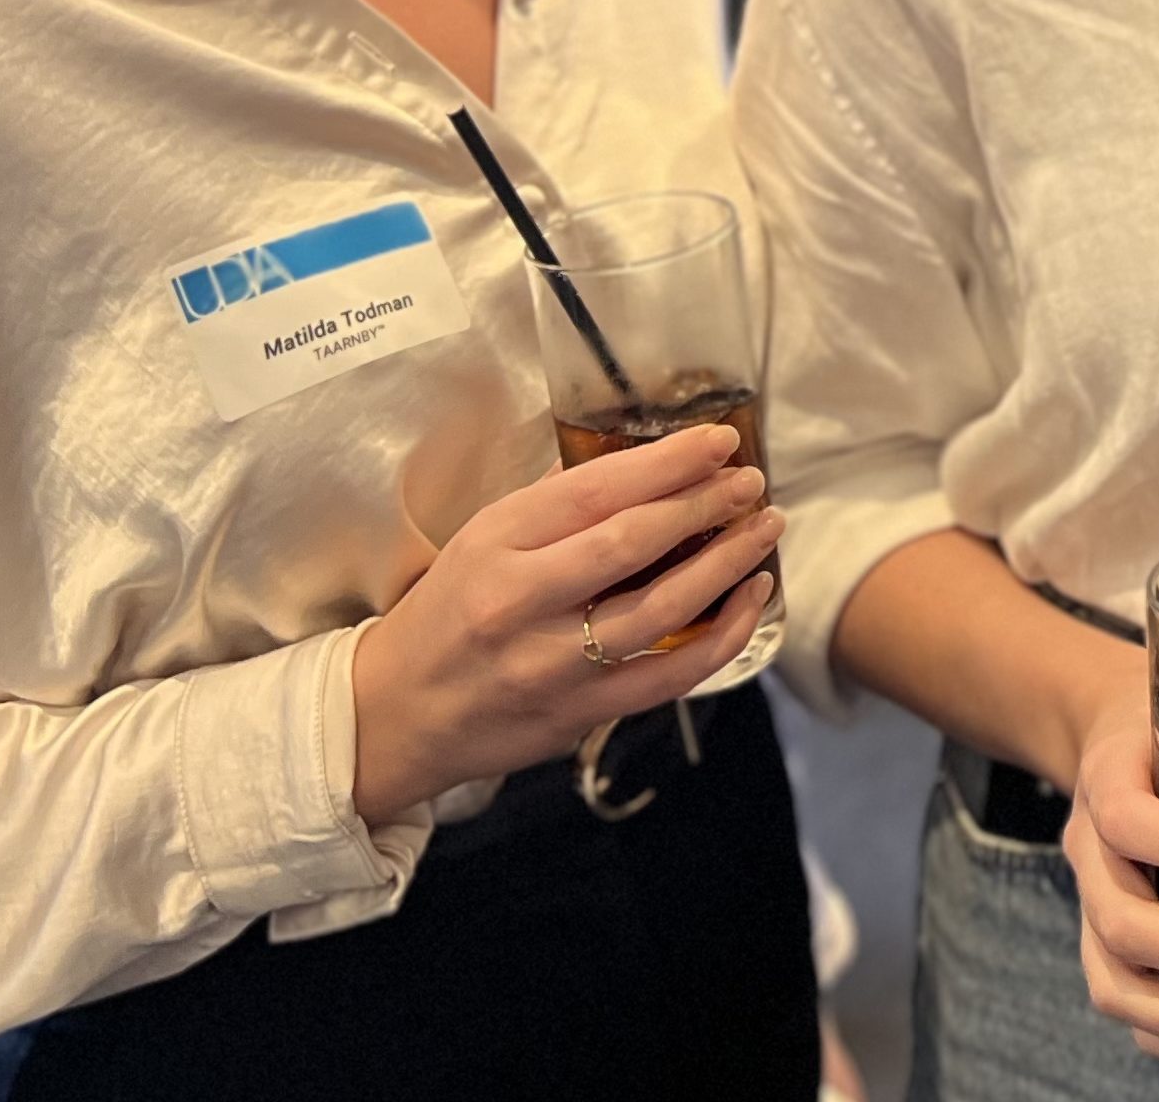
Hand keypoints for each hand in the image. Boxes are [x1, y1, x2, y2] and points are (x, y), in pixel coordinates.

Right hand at [348, 421, 781, 820]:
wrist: (394, 715)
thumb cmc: (447, 614)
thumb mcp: (482, 541)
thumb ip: (558, 509)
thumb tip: (651, 469)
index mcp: (496, 545)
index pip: (596, 490)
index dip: (668, 462)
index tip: (719, 443)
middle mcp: (522, 602)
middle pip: (633, 542)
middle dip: (705, 505)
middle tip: (752, 483)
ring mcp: (553, 665)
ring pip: (662, 609)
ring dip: (727, 564)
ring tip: (765, 530)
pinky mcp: (580, 713)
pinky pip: (670, 675)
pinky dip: (722, 635)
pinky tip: (750, 599)